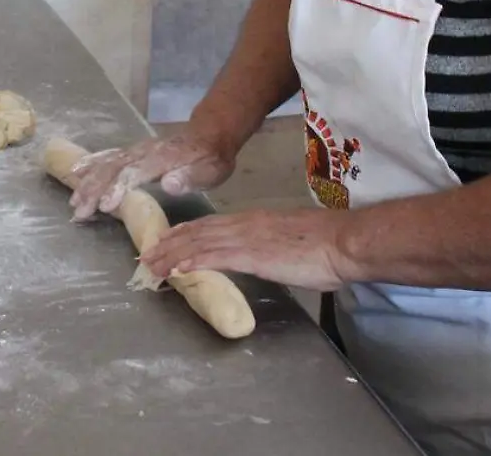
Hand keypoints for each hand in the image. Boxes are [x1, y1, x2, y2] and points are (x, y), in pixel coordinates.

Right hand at [67, 131, 235, 220]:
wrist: (210, 134)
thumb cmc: (210, 158)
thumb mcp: (210, 170)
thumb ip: (189, 177)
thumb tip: (168, 183)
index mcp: (162, 159)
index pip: (134, 173)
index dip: (118, 189)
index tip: (105, 207)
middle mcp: (143, 152)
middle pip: (113, 169)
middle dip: (93, 189)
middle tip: (79, 211)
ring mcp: (136, 150)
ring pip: (106, 163)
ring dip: (88, 182)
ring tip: (74, 201)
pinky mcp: (132, 152)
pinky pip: (107, 156)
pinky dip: (90, 164)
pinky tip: (75, 172)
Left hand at [140, 208, 352, 293]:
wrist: (344, 242)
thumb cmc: (326, 245)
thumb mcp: (289, 241)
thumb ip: (271, 246)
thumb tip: (264, 255)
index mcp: (254, 220)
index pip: (210, 224)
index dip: (185, 233)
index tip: (166, 240)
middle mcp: (245, 224)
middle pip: (197, 232)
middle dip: (169, 244)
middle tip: (146, 255)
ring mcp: (247, 238)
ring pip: (199, 243)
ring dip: (172, 255)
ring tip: (151, 265)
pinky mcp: (252, 255)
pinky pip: (215, 257)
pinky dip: (192, 262)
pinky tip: (177, 269)